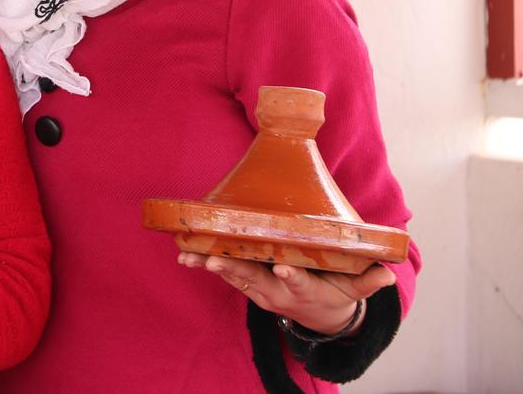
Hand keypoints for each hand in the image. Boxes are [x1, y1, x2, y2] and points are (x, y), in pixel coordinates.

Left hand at [178, 253, 395, 334]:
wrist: (319, 319)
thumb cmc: (337, 294)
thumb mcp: (354, 290)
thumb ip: (367, 282)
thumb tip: (389, 275)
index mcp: (304, 289)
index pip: (297, 282)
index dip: (291, 275)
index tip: (283, 267)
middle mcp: (277, 292)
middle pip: (254, 279)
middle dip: (234, 270)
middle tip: (214, 260)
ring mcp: (260, 290)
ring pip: (234, 276)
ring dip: (211, 266)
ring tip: (190, 256)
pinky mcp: (248, 285)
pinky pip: (226, 274)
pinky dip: (205, 265)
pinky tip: (185, 255)